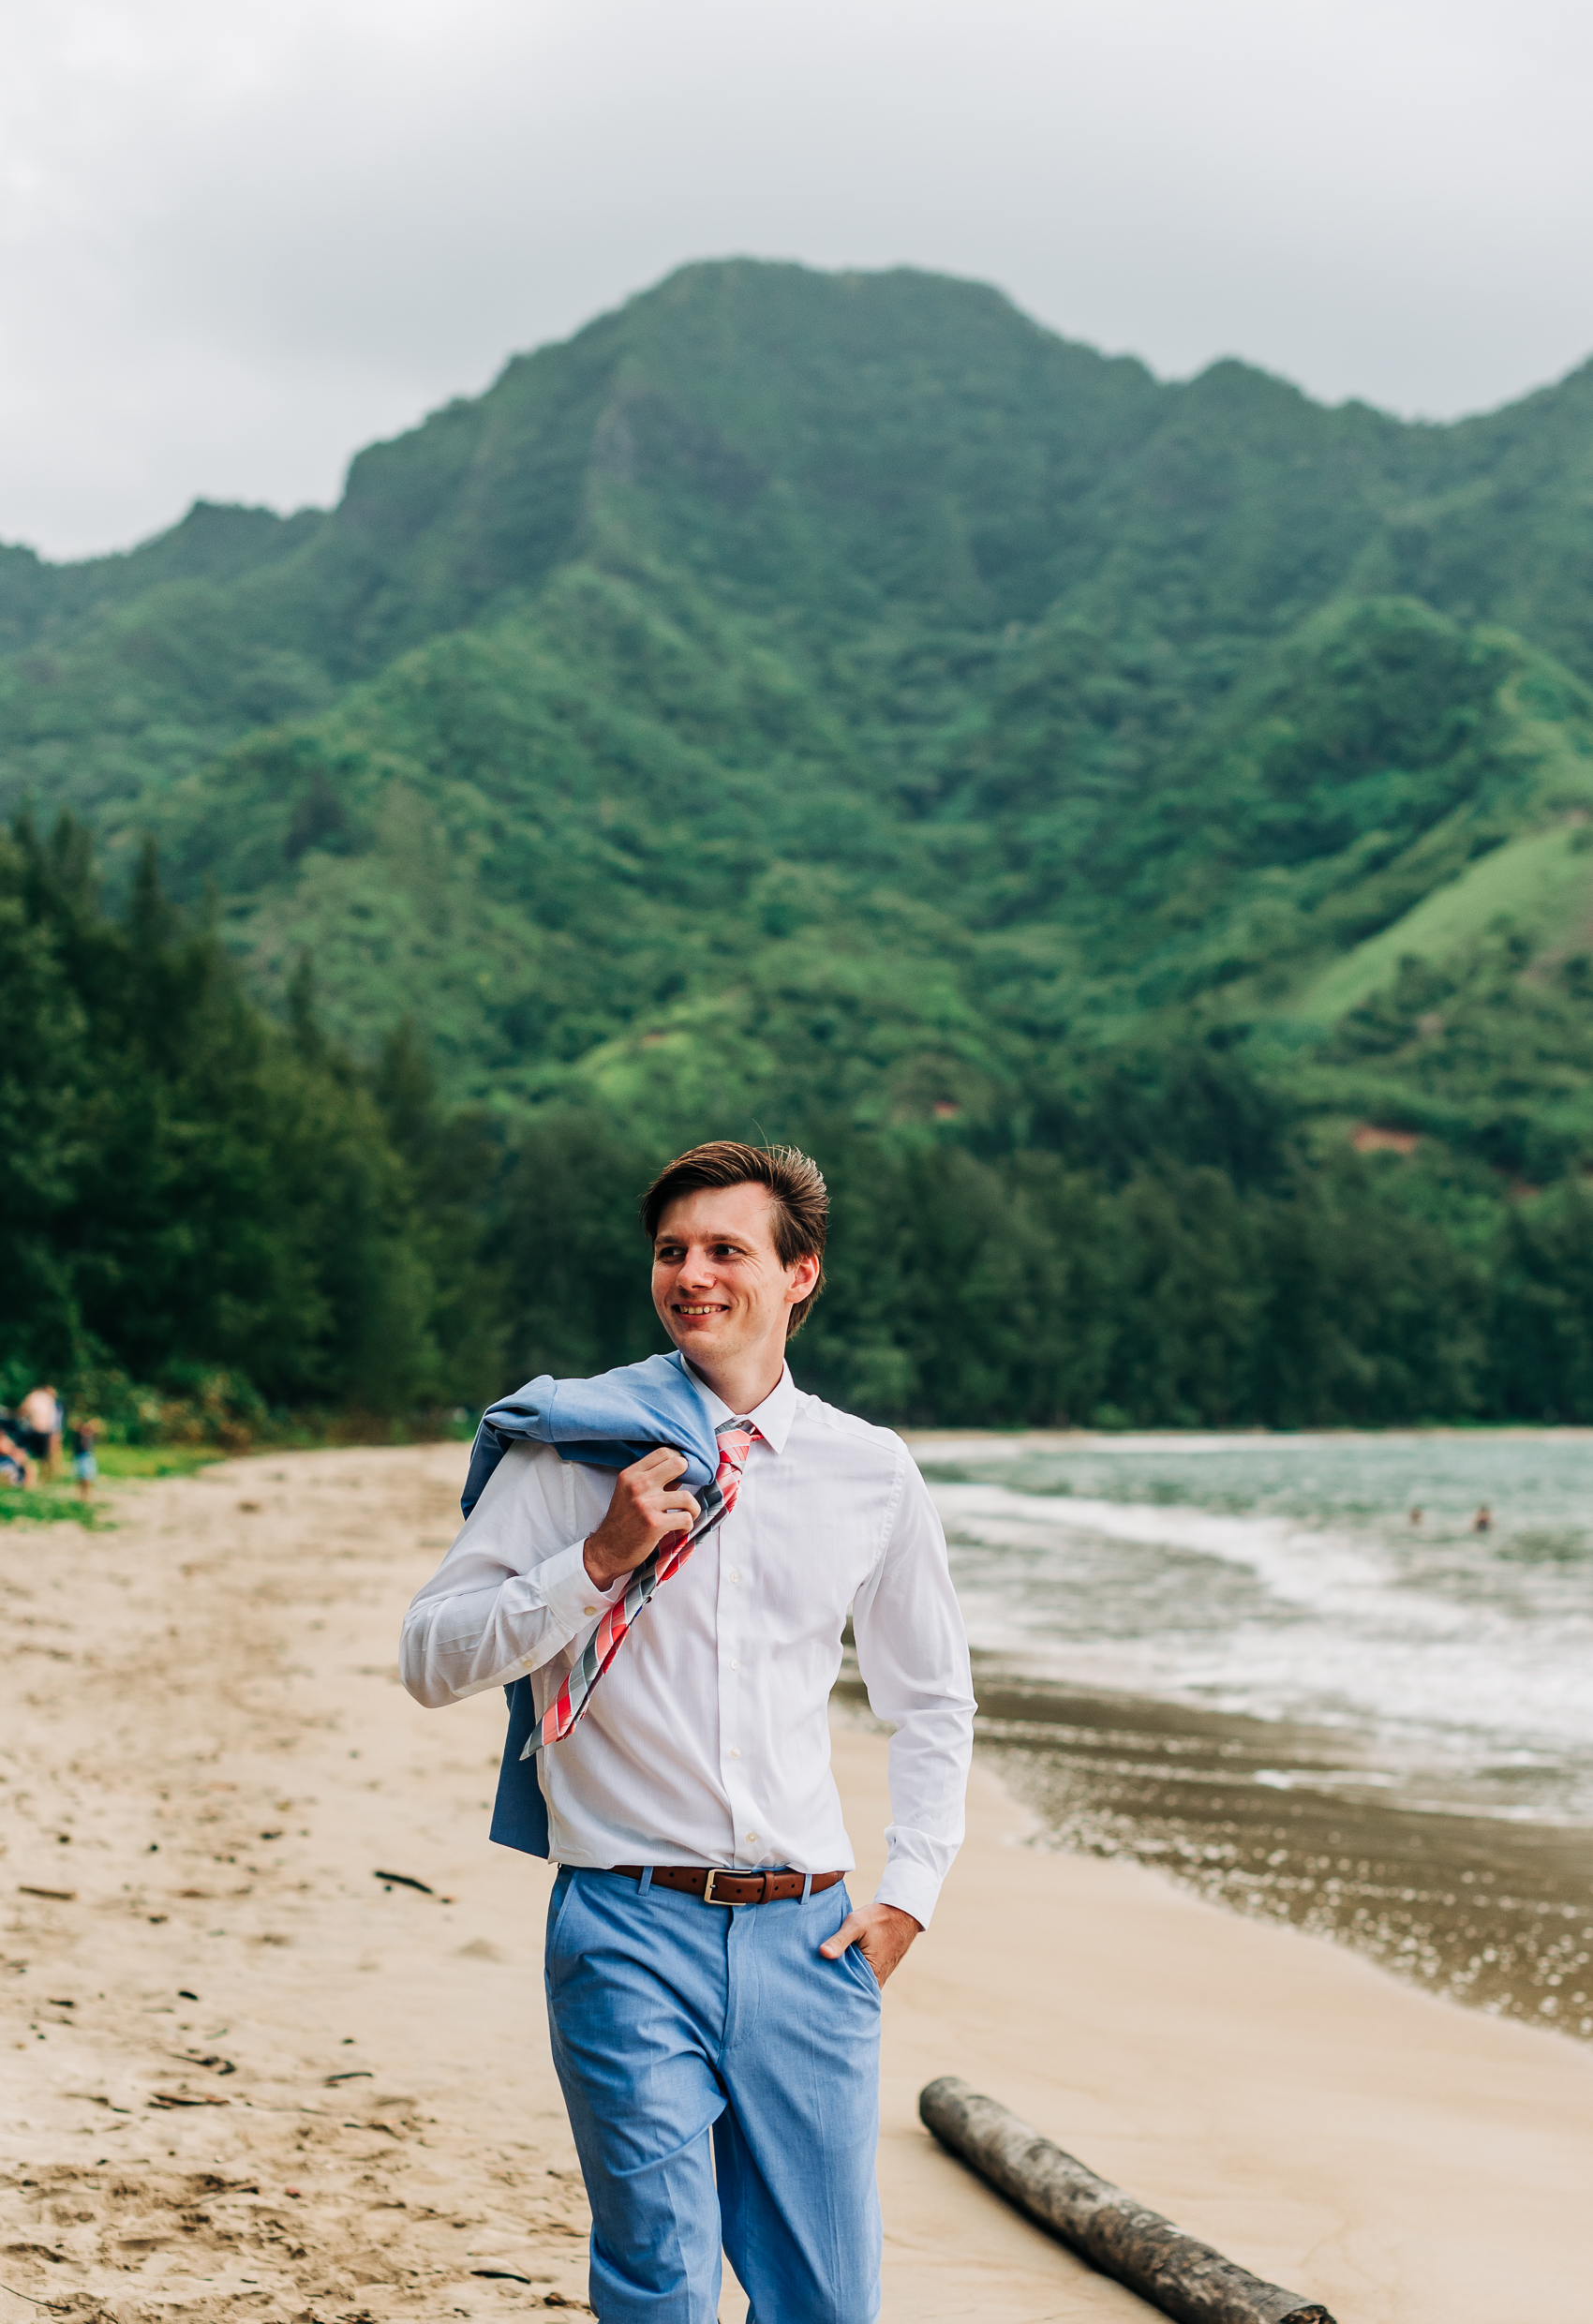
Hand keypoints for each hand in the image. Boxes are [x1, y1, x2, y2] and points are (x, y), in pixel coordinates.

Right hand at [582, 1448, 700, 1589]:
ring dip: (693, 1510)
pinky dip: (687, 1526)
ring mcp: (645, 1504)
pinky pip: (686, 1519)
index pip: (663, 1452)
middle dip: (690, 1478)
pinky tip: (679, 1530)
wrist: (607, 1550)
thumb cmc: (623, 1521)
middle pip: (679, 1464)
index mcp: (631, 1474)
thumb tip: (681, 1469)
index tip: (683, 1474)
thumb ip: (653, 1480)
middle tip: (686, 1494)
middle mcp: (637, 1485)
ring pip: (687, 1497)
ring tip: (686, 1516)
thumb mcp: (630, 1493)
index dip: (679, 1460)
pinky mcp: (654, 1524)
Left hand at [819, 1900, 921, 1987]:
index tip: (814, 1986)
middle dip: (834, 1988)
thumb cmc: (879, 1919)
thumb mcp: (856, 1924)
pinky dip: (850, 1976)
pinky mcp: (877, 1973)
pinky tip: (837, 1969)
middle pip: (850, 1991)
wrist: (902, 1915)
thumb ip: (840, 1940)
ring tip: (822, 1978)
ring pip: (855, 1985)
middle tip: (814, 1984)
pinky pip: (861, 1979)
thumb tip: (823, 1953)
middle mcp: (875, 1982)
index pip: (846, 1991)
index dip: (829, 1989)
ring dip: (842, 1981)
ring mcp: (877, 1978)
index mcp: (871, 1974)